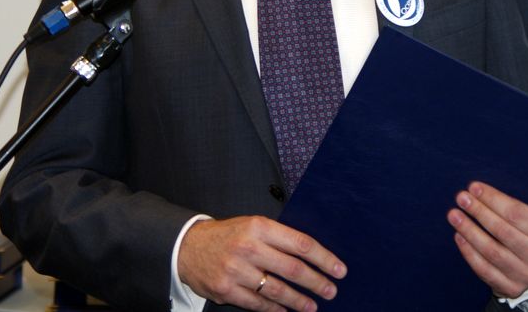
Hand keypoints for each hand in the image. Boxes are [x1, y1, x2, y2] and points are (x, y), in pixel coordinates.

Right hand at [177, 216, 345, 311]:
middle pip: (293, 269)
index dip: (323, 258)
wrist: (188, 246)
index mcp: (260, 227)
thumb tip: (311, 255)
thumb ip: (278, 238)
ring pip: (277, 290)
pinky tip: (286, 310)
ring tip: (313, 305)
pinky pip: (258, 303)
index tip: (339, 269)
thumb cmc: (228, 235)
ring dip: (299, 300)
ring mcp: (237, 271)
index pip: (300, 244)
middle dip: (317, 282)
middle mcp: (249, 248)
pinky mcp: (226, 290)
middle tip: (331, 291)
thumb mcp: (253, 225)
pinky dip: (275, 308)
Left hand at [447, 182, 527, 298]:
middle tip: (462, 198)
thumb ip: (514, 205)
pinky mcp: (511, 288)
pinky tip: (459, 237)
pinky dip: (469, 252)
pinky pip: (485, 269)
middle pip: (503, 231)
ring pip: (492, 251)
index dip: (493, 199)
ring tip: (455, 216)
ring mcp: (525, 274)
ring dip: (470, 231)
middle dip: (479, 212)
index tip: (475, 187)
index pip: (516, 213)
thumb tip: (482, 190)